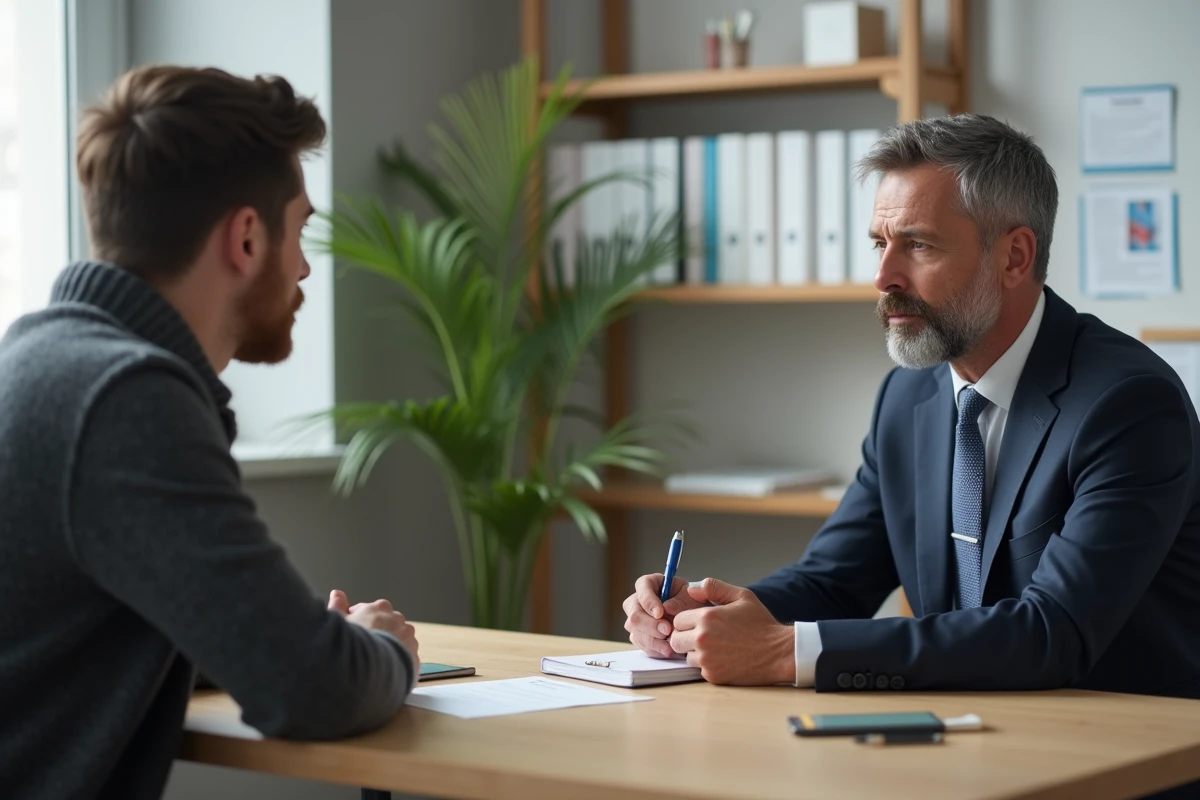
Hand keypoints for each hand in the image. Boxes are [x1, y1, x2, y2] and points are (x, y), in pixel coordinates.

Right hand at [328, 590, 420, 678]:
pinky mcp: (414, 656)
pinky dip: (396, 662)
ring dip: (389, 646)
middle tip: (361, 648)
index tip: (351, 632)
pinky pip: (404, 658)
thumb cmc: (350, 646)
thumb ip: (337, 606)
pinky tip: (383, 671)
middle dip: (375, 632)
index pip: (368, 610)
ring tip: (373, 661)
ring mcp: (408, 638)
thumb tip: (337, 593)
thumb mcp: (337, 623)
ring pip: (398, 639)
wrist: (369, 672)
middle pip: (385, 623)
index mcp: (379, 607)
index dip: (357, 621)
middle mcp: (397, 619)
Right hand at [622, 573, 707, 657]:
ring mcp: (636, 620)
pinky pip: (642, 645)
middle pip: (634, 615)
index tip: (660, 613)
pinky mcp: (638, 635)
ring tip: (671, 645)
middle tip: (668, 631)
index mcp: (648, 583)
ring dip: (654, 640)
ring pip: (636, 632)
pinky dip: (656, 649)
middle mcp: (636, 601)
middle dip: (651, 625)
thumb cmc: (689, 600)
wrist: (690, 615)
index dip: (649, 601)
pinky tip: (669, 650)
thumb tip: (667, 608)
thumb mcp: (689, 597)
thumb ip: (680, 600)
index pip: (642, 588)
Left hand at [668, 578, 794, 685]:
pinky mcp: (713, 676)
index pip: (677, 620)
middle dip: (685, 637)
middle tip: (702, 636)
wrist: (778, 652)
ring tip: (716, 647)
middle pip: (675, 640)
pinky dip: (707, 665)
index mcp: (706, 617)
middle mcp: (703, 638)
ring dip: (695, 652)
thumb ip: (714, 588)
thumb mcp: (741, 597)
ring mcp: (707, 659)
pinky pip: (699, 670)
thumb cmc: (761, 624)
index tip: (699, 623)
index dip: (687, 621)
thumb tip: (691, 590)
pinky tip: (724, 658)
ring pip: (686, 656)